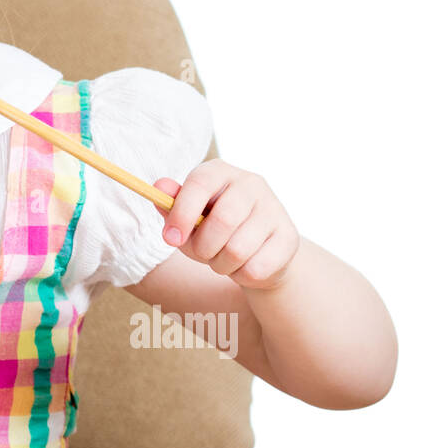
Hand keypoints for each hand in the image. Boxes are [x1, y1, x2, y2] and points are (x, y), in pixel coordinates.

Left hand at [153, 158, 299, 290]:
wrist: (256, 251)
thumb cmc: (213, 231)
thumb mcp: (188, 218)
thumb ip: (171, 204)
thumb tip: (158, 187)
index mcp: (220, 172)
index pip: (200, 183)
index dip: (182, 213)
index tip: (170, 238)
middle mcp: (251, 183)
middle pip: (222, 220)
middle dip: (203, 247)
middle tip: (202, 253)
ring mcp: (274, 209)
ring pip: (238, 249)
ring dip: (220, 264)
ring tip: (221, 259)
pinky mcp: (289, 237)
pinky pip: (255, 268)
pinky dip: (240, 275)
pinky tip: (243, 265)